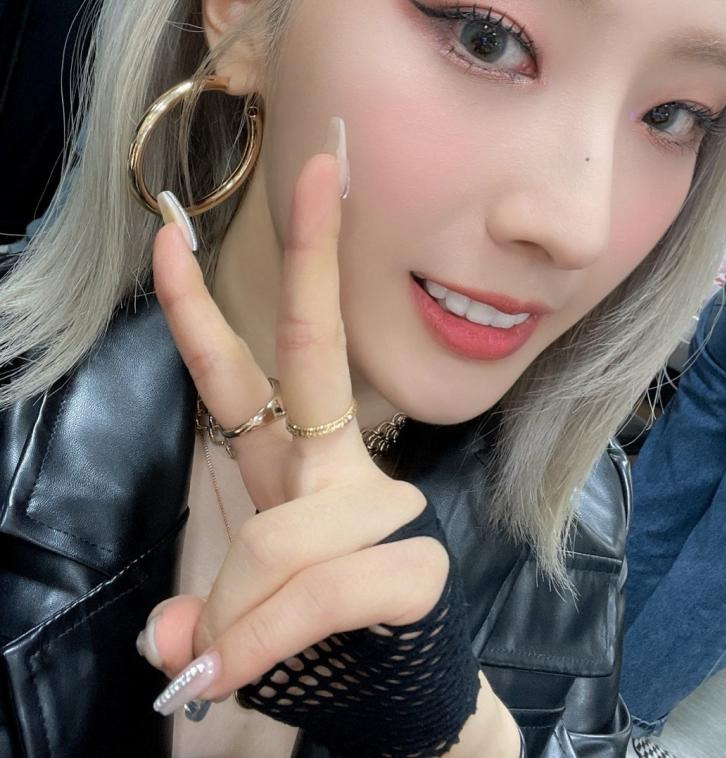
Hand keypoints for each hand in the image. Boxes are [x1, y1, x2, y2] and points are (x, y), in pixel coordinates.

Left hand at [143, 145, 451, 718]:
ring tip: (217, 670)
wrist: (410, 704)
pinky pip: (315, 589)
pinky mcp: (415, 561)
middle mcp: (337, 468)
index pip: (244, 374)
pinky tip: (237, 674)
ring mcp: (380, 506)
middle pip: (318, 351)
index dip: (199, 307)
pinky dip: (262, 639)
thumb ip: (205, 611)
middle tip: (320, 164)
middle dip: (315, 256)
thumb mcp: (242, 617)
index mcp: (292, 465)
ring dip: (233, 612)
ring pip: (278, 532)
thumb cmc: (328, 643)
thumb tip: (167, 644)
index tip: (172, 231)